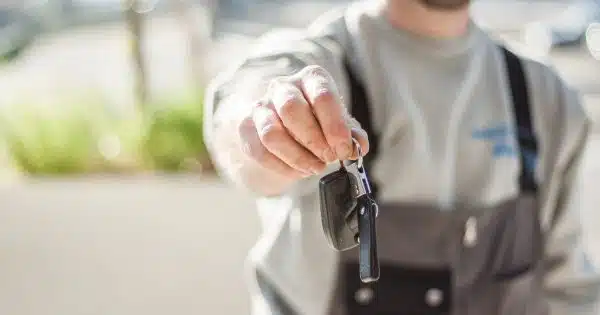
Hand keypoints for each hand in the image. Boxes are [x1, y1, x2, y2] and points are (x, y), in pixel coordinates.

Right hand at [237, 65, 369, 179]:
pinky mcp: (246, 128)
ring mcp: (261, 106)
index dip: (334, 126)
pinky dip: (282, 166)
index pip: (322, 95)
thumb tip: (359, 145)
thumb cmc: (317, 121)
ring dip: (297, 156)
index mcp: (311, 78)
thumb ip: (351, 134)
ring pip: (272, 133)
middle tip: (329, 158)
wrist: (284, 124)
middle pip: (292, 109)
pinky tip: (298, 171)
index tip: (343, 149)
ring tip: (316, 168)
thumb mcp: (339, 124)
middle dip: (314, 140)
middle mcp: (283, 87)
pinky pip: (260, 151)